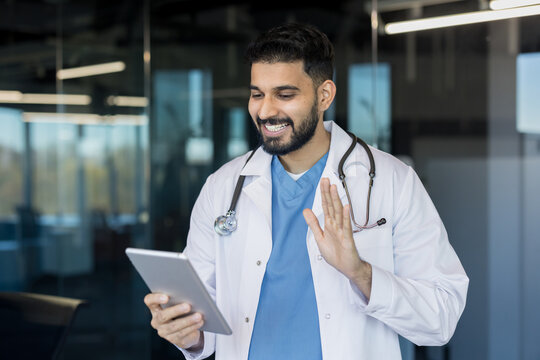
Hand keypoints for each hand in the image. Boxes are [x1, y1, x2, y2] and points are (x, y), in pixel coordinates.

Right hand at [144, 293, 203, 350]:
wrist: (187, 329)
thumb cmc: (182, 311)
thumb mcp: (179, 303)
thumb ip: (180, 297)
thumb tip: (191, 293)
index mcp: (155, 308)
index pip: (149, 301)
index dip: (156, 298)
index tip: (166, 297)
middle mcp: (157, 320)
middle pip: (162, 316)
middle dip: (176, 310)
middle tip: (188, 306)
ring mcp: (164, 331)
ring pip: (174, 326)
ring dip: (188, 320)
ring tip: (198, 315)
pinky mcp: (173, 339)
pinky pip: (182, 333)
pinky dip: (192, 327)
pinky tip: (200, 322)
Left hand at [303, 177, 371, 298]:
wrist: (347, 268)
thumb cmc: (336, 254)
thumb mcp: (320, 238)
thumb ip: (313, 224)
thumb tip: (305, 211)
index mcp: (329, 225)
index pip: (326, 206)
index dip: (323, 194)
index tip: (322, 183)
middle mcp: (336, 225)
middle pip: (331, 206)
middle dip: (328, 193)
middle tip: (326, 180)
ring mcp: (342, 231)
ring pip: (338, 212)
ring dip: (336, 200)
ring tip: (334, 188)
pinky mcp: (347, 238)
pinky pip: (346, 226)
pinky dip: (345, 216)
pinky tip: (345, 207)